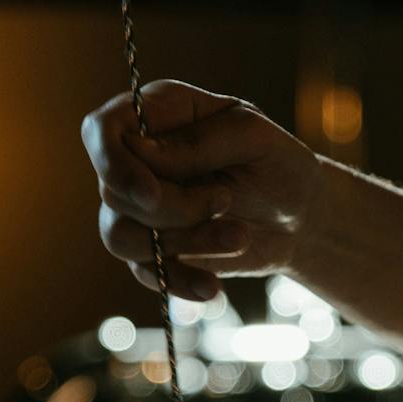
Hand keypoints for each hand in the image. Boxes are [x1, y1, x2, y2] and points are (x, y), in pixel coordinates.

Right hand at [82, 80, 323, 300]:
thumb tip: (139, 152)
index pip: (101, 130)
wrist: (301, 218)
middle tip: (226, 200)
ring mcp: (141, 208)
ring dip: (183, 243)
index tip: (151, 193)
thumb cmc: (279, 165)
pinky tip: (212, 287)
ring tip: (239, 237)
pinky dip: (179, 281)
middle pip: (114, 192)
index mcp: (158, 114)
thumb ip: (198, 142)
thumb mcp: (253, 138)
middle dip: (174, 208)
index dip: (113, 162)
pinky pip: (145, 272)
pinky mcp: (155, 249)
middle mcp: (139, 160)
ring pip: (122, 236)